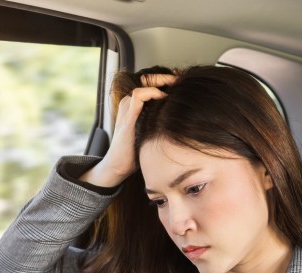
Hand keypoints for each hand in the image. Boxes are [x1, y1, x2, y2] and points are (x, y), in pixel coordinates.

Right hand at [79, 73, 175, 187]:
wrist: (119, 165)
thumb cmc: (135, 151)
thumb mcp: (149, 131)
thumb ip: (158, 120)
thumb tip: (179, 116)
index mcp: (134, 105)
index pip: (150, 83)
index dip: (166, 80)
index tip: (182, 84)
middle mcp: (129, 103)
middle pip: (148, 79)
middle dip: (167, 78)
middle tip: (182, 81)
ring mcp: (127, 108)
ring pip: (144, 83)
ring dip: (162, 82)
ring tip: (177, 86)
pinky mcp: (127, 117)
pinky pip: (139, 96)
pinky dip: (153, 93)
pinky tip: (165, 99)